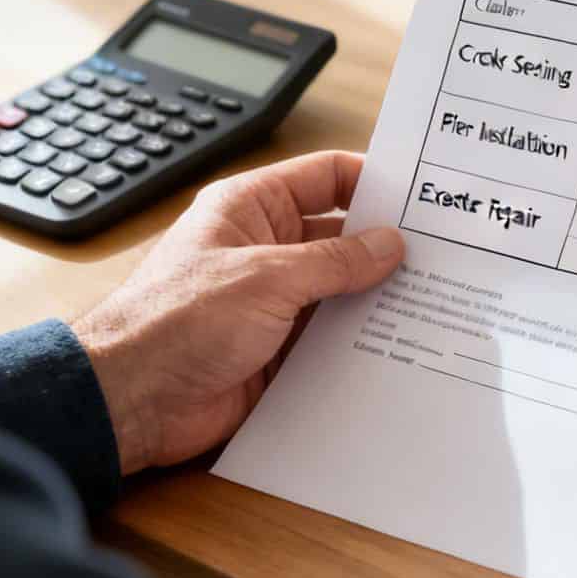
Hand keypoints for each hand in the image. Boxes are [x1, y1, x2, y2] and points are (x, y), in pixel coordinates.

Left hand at [71, 151, 403, 477]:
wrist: (132, 400)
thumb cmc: (177, 320)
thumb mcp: (267, 277)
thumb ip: (334, 261)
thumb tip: (388, 245)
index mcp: (251, 209)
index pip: (325, 177)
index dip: (372, 181)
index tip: (423, 197)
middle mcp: (263, 250)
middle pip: (339, 238)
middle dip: (384, 248)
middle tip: (444, 257)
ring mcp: (271, 303)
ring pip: (339, 293)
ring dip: (375, 301)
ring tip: (435, 303)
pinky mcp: (276, 353)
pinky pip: (328, 342)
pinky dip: (359, 345)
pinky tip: (401, 350)